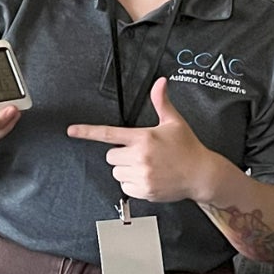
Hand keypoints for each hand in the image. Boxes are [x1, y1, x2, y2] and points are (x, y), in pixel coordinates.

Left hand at [67, 78, 216, 202]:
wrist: (201, 174)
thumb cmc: (188, 148)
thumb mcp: (174, 122)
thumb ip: (162, 102)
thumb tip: (160, 82)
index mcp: (144, 137)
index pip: (109, 133)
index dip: (87, 132)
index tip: (72, 131)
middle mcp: (140, 156)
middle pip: (111, 156)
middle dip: (121, 155)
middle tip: (140, 154)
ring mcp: (142, 175)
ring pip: (117, 172)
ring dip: (126, 170)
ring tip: (146, 166)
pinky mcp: (144, 190)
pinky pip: (125, 187)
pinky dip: (133, 184)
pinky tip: (149, 178)